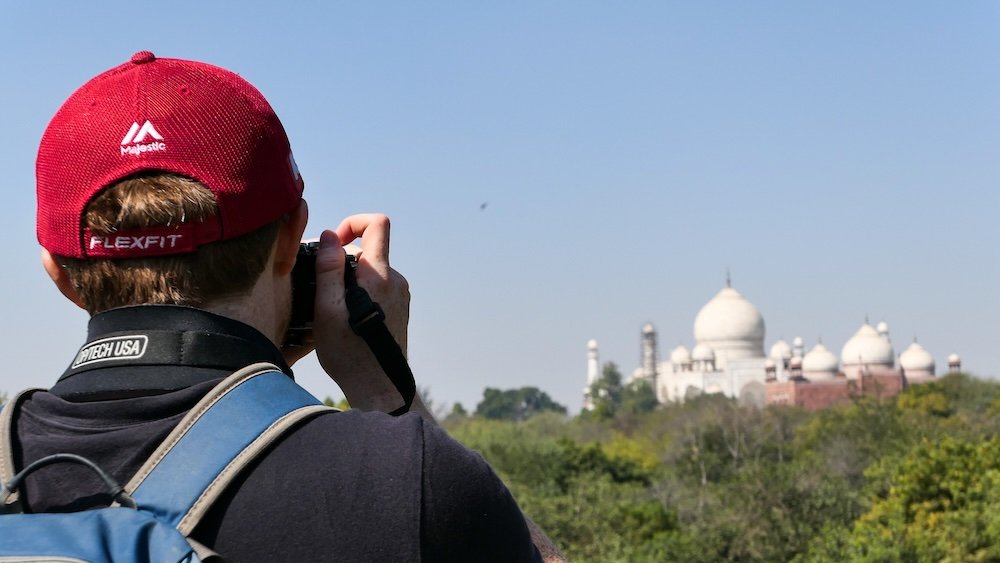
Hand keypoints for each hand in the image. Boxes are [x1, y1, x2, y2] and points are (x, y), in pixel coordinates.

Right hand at [312, 214, 411, 412]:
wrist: (380, 386)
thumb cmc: (349, 352)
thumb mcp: (328, 309)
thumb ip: (328, 268)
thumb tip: (329, 236)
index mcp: (379, 275)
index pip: (377, 224)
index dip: (353, 223)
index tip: (333, 244)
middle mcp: (396, 280)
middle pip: (368, 252)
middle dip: (342, 261)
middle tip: (320, 289)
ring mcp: (401, 295)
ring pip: (371, 272)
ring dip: (349, 282)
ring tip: (333, 311)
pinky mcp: (401, 309)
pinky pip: (377, 289)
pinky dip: (360, 295)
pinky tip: (347, 320)